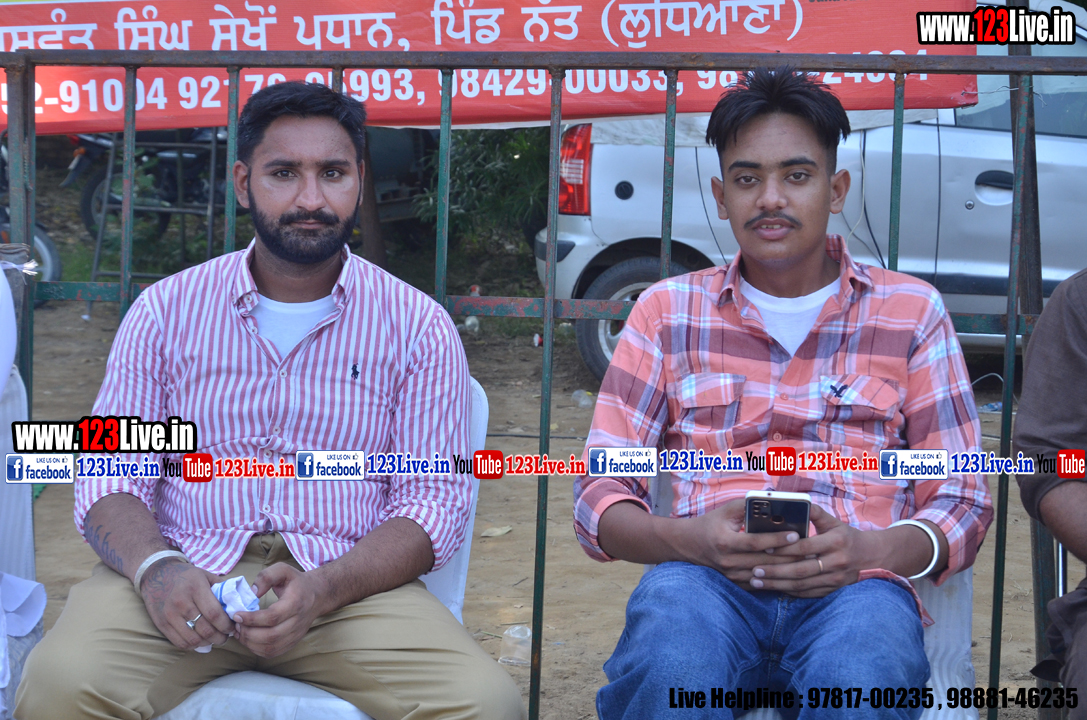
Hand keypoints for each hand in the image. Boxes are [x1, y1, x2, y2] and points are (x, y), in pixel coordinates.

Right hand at [140, 558, 234, 649]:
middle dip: (220, 637)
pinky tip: (200, 640)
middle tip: (226, 636)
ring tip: (214, 639)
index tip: (232, 627)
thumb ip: (221, 588)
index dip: (226, 625)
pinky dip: (193, 645)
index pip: (214, 614)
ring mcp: (170, 615)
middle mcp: (182, 602)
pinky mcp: (161, 624)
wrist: (156, 575)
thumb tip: (238, 603)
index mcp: (196, 588)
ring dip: (207, 643)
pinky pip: (179, 642)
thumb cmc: (185, 575)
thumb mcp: (205, 575)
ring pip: (193, 639)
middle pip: (205, 630)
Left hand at [233, 563, 325, 657]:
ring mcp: (296, 634)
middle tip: (236, 624)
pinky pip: (273, 653)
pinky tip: (249, 639)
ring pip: (271, 647)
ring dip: (250, 643)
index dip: (252, 619)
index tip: (237, 614)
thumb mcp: (283, 569)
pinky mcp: (292, 642)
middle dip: (248, 633)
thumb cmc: (297, 582)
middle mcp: (298, 622)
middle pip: (271, 636)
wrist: (317, 594)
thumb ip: (266, 577)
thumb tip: (252, 592)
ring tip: (239, 632)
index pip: (273, 617)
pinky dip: (257, 649)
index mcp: (296, 603)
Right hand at [686, 498, 803, 585]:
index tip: (796, 534)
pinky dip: (775, 578)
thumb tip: (772, 502)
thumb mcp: (726, 510)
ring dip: (786, 569)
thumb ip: (747, 505)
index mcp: (725, 541)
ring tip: (806, 562)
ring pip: (764, 574)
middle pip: (764, 561)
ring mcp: (730, 575)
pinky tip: (792, 573)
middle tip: (811, 550)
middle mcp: (727, 561)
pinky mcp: (734, 583)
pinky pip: (759, 583)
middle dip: (789, 556)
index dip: (776, 538)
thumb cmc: (712, 523)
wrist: (689, 544)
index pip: (755, 542)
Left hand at [748, 504, 880, 597]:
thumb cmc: (847, 536)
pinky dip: (790, 591)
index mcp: (836, 542)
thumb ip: (815, 514)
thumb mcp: (834, 522)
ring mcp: (835, 579)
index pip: (805, 547)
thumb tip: (794, 501)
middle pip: (801, 570)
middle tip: (754, 570)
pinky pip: (808, 593)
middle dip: (775, 571)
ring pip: (802, 585)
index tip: (764, 547)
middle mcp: (836, 562)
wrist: (873, 557)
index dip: (784, 548)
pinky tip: (774, 588)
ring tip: (757, 581)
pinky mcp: (833, 590)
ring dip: (778, 584)